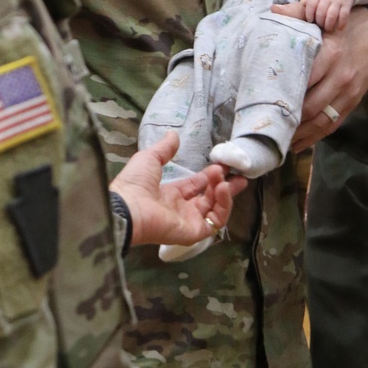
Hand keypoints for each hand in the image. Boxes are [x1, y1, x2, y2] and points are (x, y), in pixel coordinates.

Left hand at [110, 132, 246, 247]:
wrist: (127, 207)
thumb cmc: (135, 183)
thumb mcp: (150, 159)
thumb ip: (164, 149)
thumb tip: (173, 135)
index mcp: (169, 195)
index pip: (196, 186)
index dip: (209, 176)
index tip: (222, 164)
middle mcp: (181, 209)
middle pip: (209, 198)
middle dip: (224, 185)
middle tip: (240, 174)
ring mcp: (188, 222)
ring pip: (215, 210)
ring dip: (224, 193)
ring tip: (226, 179)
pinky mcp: (194, 232)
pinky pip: (214, 222)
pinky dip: (222, 206)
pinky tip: (222, 189)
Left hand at [280, 5, 367, 150]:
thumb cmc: (346, 26)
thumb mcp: (324, 18)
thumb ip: (298, 15)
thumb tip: (272, 10)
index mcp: (331, 53)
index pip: (304, 79)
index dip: (284, 94)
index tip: (262, 102)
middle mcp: (341, 76)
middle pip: (311, 106)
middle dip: (289, 120)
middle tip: (266, 127)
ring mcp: (349, 92)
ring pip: (321, 120)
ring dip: (300, 134)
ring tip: (278, 141)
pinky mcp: (353, 103)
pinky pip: (333, 125)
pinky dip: (315, 137)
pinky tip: (298, 144)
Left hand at [304, 0, 357, 31]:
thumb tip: (301, 7)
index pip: (311, 4)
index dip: (309, 14)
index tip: (310, 20)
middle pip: (321, 12)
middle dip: (319, 22)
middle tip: (319, 26)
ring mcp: (338, 0)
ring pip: (331, 15)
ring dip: (328, 25)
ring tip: (327, 28)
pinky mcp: (347, 4)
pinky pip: (343, 16)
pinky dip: (341, 24)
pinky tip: (338, 28)